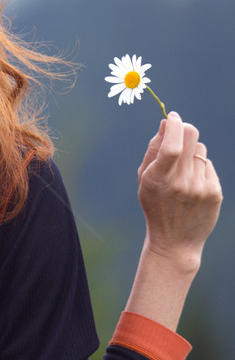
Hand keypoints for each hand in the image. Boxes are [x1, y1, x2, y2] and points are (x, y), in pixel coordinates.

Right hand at [137, 111, 221, 269]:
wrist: (175, 241)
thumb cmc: (155, 205)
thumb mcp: (144, 179)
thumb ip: (154, 149)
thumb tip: (167, 123)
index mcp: (160, 178)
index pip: (173, 144)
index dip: (175, 124)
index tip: (173, 117)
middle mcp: (182, 182)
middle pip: (192, 137)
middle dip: (184, 130)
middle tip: (179, 134)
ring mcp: (201, 188)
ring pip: (200, 150)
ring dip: (192, 153)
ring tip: (183, 172)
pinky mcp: (215, 193)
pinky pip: (208, 165)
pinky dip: (200, 168)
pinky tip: (192, 185)